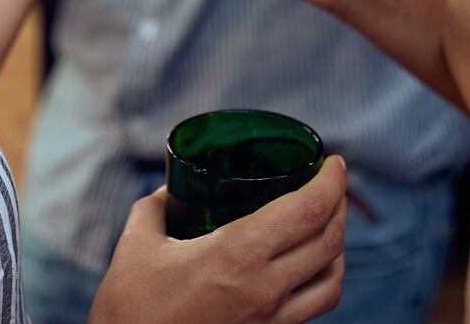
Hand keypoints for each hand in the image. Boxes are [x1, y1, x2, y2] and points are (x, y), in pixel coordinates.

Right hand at [90, 156, 346, 323]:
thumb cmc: (129, 311)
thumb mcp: (136, 246)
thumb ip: (157, 208)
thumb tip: (171, 190)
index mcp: (238, 256)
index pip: (309, 211)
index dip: (332, 181)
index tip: (335, 161)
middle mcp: (265, 290)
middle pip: (331, 242)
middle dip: (339, 205)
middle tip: (331, 184)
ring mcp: (271, 322)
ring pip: (332, 281)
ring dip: (338, 247)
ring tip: (327, 225)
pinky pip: (314, 309)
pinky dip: (323, 281)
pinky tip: (307, 269)